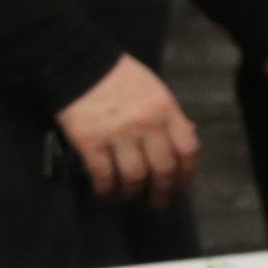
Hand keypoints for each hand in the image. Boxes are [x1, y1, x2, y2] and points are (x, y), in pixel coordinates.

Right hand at [55, 55, 197, 203]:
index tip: (182, 187)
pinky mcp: (90, 142)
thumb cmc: (120, 78)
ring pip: (134, 177)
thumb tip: (188, 137)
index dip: (187, 174)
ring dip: (134, 193)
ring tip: (130, 198)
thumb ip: (170, 116)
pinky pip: (103, 175)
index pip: (188, 150)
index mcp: (167, 111)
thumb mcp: (156, 91)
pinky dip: (106, 189)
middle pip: (163, 169)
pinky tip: (106, 193)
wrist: (79, 64)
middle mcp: (147, 125)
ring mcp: (118, 135)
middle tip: (158, 203)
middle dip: (163, 191)